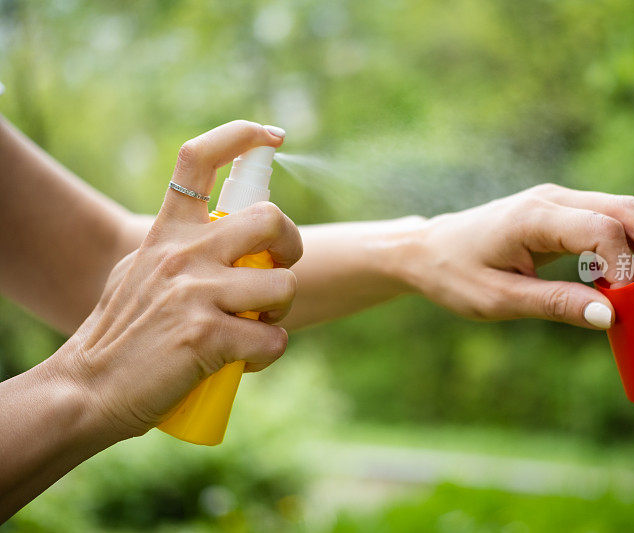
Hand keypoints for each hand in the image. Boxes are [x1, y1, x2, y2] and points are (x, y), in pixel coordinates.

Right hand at [46, 121, 301, 439]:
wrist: (88, 390)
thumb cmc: (121, 336)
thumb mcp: (140, 273)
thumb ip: (178, 252)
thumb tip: (223, 243)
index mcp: (167, 233)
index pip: (199, 158)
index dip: (241, 136)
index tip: (271, 135)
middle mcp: (184, 253)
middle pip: (270, 218)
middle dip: (291, 245)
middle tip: (278, 271)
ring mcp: (197, 293)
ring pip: (284, 284)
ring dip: (281, 310)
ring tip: (257, 325)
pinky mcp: (208, 336)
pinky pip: (274, 338)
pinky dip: (269, 352)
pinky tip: (246, 359)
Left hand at [409, 183, 633, 328]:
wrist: (428, 250)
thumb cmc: (454, 274)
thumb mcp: (498, 300)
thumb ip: (555, 305)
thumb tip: (612, 319)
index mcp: (533, 216)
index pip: (601, 230)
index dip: (629, 268)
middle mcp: (552, 198)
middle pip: (628, 211)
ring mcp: (559, 201)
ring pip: (626, 214)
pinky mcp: (562, 213)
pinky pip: (610, 224)